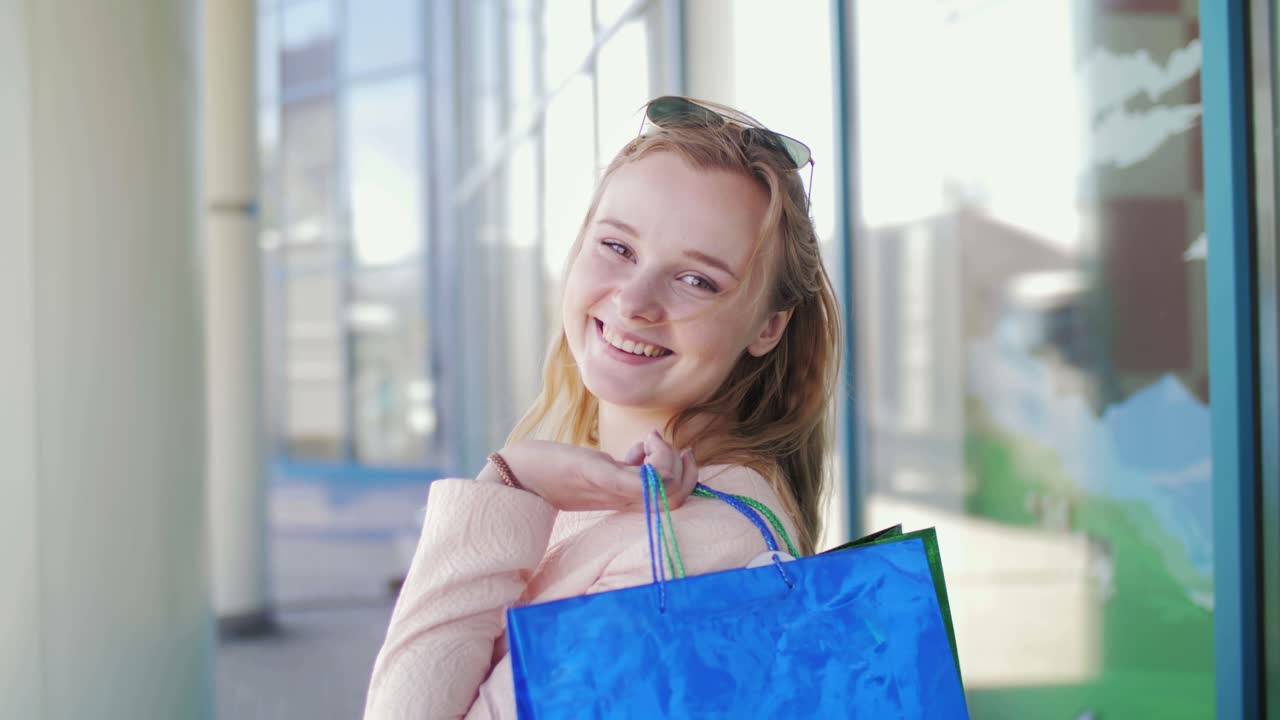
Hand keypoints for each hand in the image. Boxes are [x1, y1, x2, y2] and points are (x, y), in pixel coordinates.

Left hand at [486, 433, 698, 512]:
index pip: (675, 500)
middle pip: (677, 497)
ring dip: (669, 458)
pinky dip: (653, 457)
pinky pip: (641, 480)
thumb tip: (645, 454)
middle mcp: (623, 498)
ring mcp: (614, 489)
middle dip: (685, 468)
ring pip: (666, 487)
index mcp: (625, 499)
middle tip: (663, 444)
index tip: (684, 450)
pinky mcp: (599, 477)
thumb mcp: (599, 468)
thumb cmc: (555, 471)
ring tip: (649, 440)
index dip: (690, 477)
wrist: (516, 476)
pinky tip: (641, 441)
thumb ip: (625, 467)